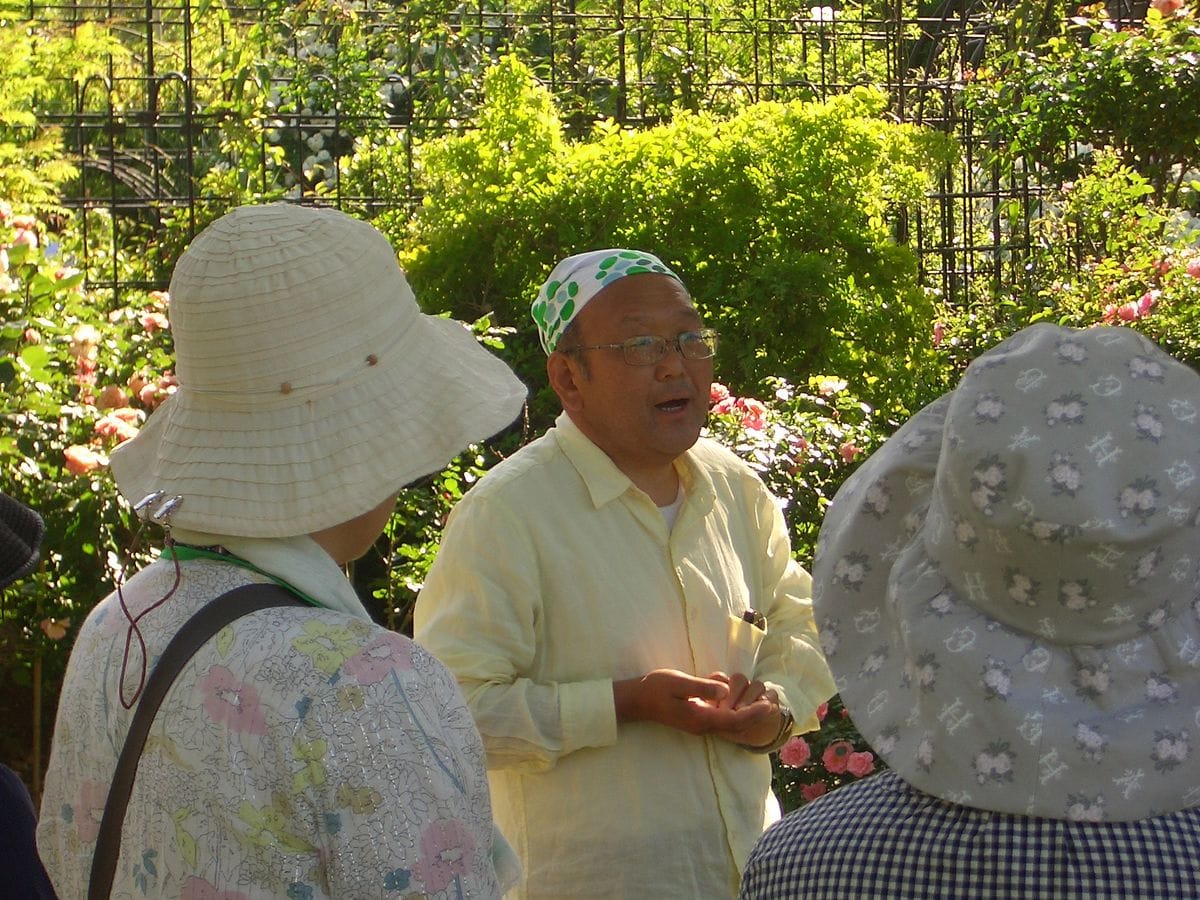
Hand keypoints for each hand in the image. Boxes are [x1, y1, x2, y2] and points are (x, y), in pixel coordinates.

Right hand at [612, 668, 776, 738]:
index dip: (754, 714)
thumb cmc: (655, 689)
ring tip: (760, 696)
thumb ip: (702, 688)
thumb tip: (726, 691)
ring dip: (745, 710)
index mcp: (701, 719)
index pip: (735, 721)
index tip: (769, 705)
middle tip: (772, 700)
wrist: (635, 699)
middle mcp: (703, 725)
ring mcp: (699, 722)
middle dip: (755, 714)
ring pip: (729, 720)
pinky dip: (731, 706)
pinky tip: (731, 690)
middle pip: (736, 725)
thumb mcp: (679, 683)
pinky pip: (719, 715)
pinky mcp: (696, 716)